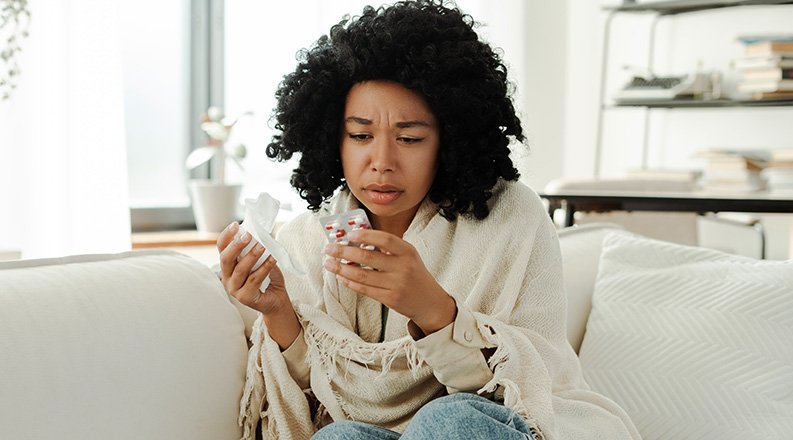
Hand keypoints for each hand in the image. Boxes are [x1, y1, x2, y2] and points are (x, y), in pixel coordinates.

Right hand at [216, 222, 288, 315]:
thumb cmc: (268, 278)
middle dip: (236, 246)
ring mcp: (234, 288)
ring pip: (240, 270)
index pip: (221, 248)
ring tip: (262, 247)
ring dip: (251, 256)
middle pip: (226, 259)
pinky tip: (272, 259)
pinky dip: (264, 268)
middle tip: (248, 235)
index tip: (235, 225)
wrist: (276, 299)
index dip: (227, 236)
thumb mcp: (260, 260)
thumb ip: (255, 248)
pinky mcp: (245, 297)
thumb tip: (258, 233)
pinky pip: (254, 280)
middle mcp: (227, 277)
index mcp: (228, 266)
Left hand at [323, 229, 456, 334]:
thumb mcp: (408, 257)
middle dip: (344, 251)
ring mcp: (396, 284)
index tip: (348, 234)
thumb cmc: (415, 275)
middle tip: (329, 248)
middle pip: (368, 256)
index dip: (365, 235)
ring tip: (329, 263)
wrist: (430, 302)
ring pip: (362, 275)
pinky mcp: (390, 299)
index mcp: (408, 252)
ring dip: (342, 268)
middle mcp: (403, 267)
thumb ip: (388, 248)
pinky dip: (350, 282)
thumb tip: (358, 240)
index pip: (384, 239)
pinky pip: (365, 289)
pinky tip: (341, 277)